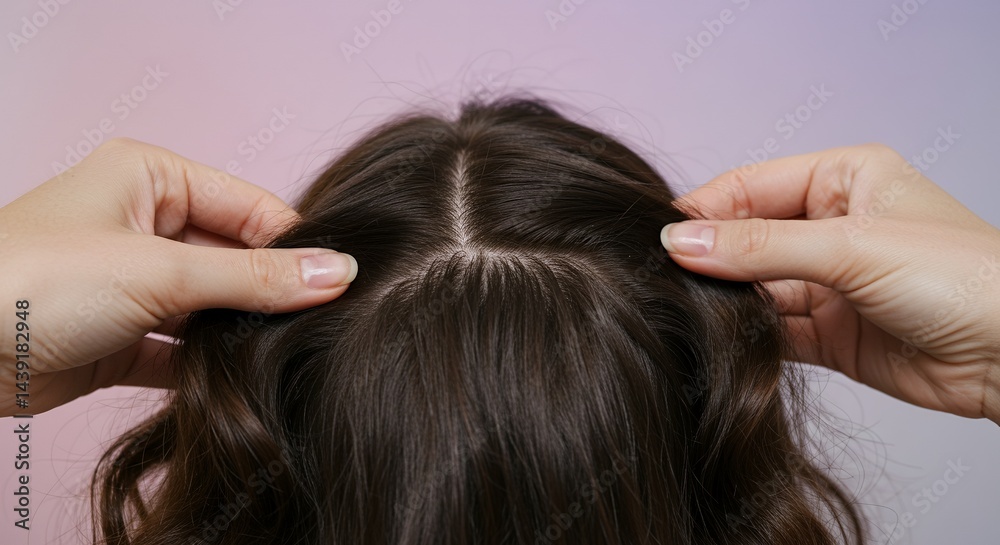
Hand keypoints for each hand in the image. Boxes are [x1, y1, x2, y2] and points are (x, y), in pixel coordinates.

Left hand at [0, 138, 356, 415]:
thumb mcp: (161, 270)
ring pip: (211, 305)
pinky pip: (183, 348)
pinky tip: (239, 378)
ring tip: (282, 352)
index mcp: (151, 177)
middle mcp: (143, 224)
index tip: (338, 280)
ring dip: (238, 331)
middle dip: (268, 293)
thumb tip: (335, 272)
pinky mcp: (122, 335)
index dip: (293, 244)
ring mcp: (132, 282)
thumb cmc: (34, 278)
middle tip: (316, 323)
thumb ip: (254, 278)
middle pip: (234, 258)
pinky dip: (208, 365)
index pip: (248, 207)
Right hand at [661, 143, 999, 423]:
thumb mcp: (851, 247)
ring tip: (691, 310)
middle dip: (711, 258)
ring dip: (727, 300)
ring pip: (755, 286)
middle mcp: (832, 227)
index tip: (662, 237)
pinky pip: (772, 329)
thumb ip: (760, 248)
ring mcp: (830, 282)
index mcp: (842, 179)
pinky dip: (747, 336)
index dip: (705, 211)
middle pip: (747, 238)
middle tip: (667, 277)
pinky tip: (723, 339)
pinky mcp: (830, 333)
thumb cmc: (964, 278)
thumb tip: (683, 242)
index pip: (750, 187)